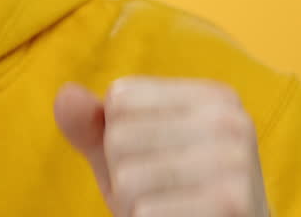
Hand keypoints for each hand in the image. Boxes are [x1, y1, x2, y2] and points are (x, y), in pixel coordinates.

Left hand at [53, 77, 268, 216]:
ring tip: (166, 210)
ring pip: (127, 179)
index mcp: (212, 97)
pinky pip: (144, 212)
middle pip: (120, 137)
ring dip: (132, 205)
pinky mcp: (231, 203)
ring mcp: (235, 163)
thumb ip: (94, 125)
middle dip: (123, 174)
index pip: (119, 98)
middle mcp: (231, 121)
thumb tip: (65, 95)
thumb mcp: (128, 157)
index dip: (119, 138)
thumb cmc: (170, 199)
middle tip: (161, 194)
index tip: (156, 160)